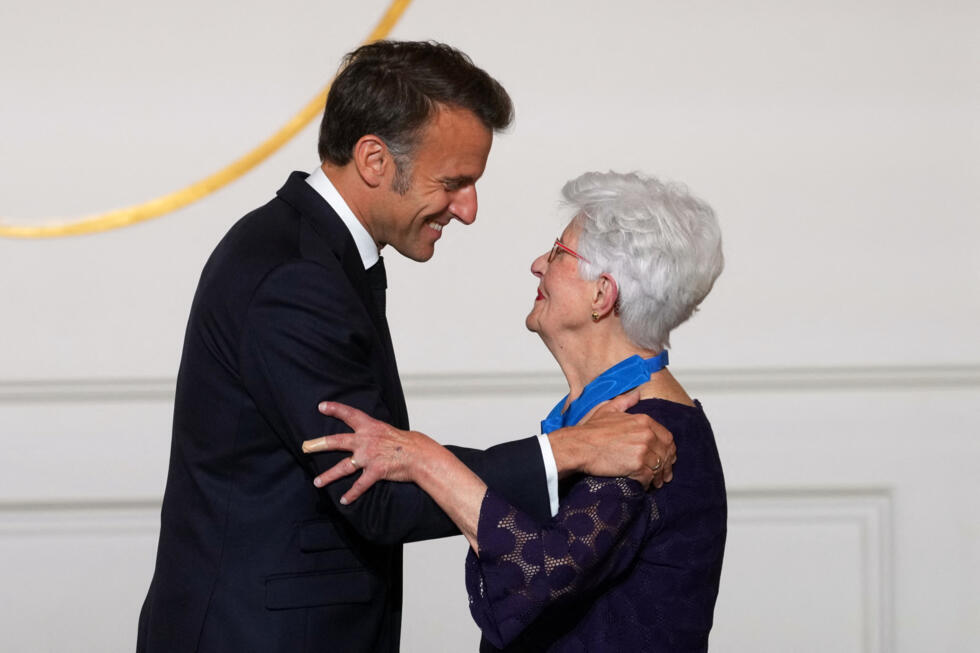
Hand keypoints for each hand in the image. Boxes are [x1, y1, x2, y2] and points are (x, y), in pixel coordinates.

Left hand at [302, 402, 434, 504]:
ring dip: (328, 475)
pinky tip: (344, 500)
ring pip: (343, 467)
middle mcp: (366, 441)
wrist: (419, 455)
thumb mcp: (388, 431)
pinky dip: (352, 494)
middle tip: (305, 446)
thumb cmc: (408, 443)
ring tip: (317, 482)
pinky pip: (360, 485)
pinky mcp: (375, 472)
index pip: (350, 414)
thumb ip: (374, 433)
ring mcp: (369, 457)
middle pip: (337, 441)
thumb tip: (366, 436)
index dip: (335, 409)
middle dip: (319, 444)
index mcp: (370, 427)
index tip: (321, 406)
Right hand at [551, 391, 675, 488]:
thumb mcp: (608, 409)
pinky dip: (647, 483)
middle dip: (666, 466)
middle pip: (666, 453)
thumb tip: (636, 394)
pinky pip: (649, 478)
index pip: (667, 438)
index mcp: (643, 421)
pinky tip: (643, 484)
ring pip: (659, 467)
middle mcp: (646, 434)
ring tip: (655, 482)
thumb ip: (625, 401)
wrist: (579, 446)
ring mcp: (642, 450)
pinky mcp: (636, 466)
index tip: (666, 458)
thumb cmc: (591, 430)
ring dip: (657, 477)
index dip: (668, 450)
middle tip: (663, 475)